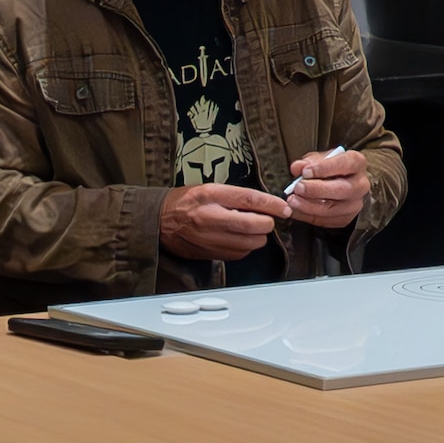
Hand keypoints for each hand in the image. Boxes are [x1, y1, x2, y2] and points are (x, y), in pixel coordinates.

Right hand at [160, 181, 283, 262]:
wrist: (160, 221)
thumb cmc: (184, 202)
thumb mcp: (208, 189)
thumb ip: (235, 196)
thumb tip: (264, 203)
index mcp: (210, 195)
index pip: (249, 199)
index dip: (271, 205)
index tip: (283, 208)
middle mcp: (210, 217)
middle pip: (253, 225)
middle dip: (267, 223)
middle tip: (267, 219)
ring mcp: (210, 238)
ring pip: (250, 242)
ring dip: (258, 237)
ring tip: (252, 229)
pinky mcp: (210, 253)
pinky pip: (239, 253)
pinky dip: (246, 247)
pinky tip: (239, 239)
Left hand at [280, 143, 373, 232]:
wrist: (343, 185)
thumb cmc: (333, 169)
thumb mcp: (321, 159)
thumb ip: (309, 161)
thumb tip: (298, 167)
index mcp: (356, 163)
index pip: (345, 164)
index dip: (324, 168)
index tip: (306, 171)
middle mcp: (360, 185)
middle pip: (342, 189)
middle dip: (317, 189)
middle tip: (298, 187)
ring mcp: (354, 204)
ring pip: (333, 209)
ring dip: (309, 206)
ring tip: (293, 201)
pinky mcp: (344, 219)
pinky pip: (325, 220)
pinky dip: (307, 216)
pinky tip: (296, 210)